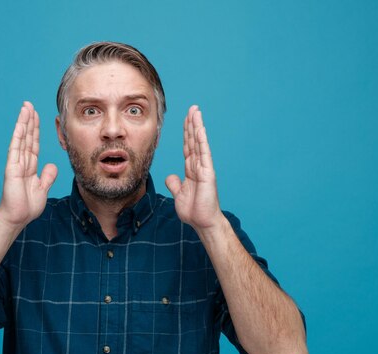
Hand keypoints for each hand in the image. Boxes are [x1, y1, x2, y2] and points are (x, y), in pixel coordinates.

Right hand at [0, 101, 57, 228]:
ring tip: (25, 107)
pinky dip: (18, 135)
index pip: (33, 144)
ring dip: (23, 122)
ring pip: (21, 138)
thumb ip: (47, 176)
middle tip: (29, 104)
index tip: (37, 116)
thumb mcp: (42, 189)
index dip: (35, 130)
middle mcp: (22, 162)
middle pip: (27, 137)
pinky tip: (20, 124)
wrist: (17, 217)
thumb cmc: (27, 206)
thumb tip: (52, 165)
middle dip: (29, 120)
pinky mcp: (12, 167)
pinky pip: (15, 148)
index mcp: (30, 167)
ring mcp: (16, 163)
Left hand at [165, 105, 223, 230]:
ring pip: (199, 143)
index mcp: (191, 169)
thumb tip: (170, 176)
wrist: (202, 222)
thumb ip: (175, 183)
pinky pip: (204, 153)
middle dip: (192, 124)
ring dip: (197, 126)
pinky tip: (200, 128)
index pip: (188, 146)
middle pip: (194, 140)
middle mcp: (198, 166)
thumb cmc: (194, 210)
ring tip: (196, 111)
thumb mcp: (179, 194)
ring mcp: (204, 168)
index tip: (185, 119)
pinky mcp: (207, 172)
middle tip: (192, 108)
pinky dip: (202, 140)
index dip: (186, 133)